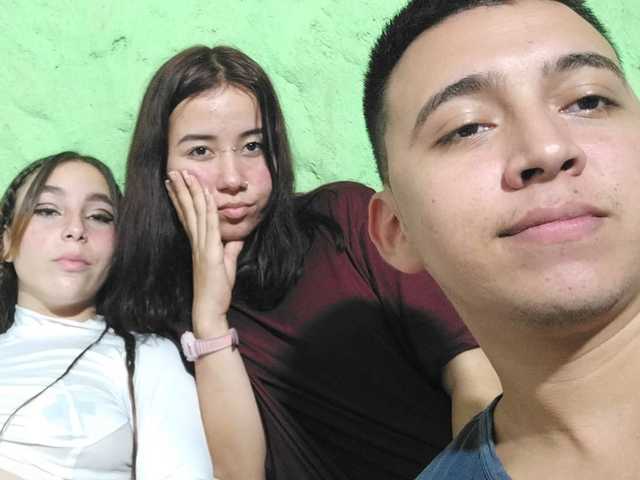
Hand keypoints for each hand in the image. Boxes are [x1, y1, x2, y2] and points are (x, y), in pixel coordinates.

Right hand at [165, 170, 243, 335]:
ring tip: (184, 175)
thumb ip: (230, 250)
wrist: (209, 308)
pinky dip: (208, 210)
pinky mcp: (210, 253)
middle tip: (175, 170)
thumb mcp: (226, 265)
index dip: (182, 198)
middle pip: (188, 210)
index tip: (176, 182)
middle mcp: (197, 242)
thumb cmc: (216, 290)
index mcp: (198, 243)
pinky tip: (206, 196)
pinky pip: (210, 226)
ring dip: (191, 193)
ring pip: (197, 213)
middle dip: (183, 189)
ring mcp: (202, 246)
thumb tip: (236, 239)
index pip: (188, 216)